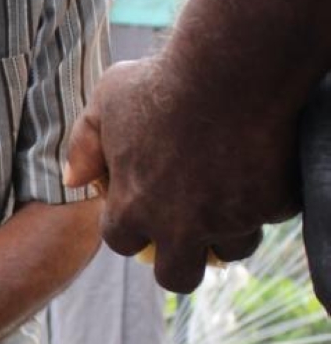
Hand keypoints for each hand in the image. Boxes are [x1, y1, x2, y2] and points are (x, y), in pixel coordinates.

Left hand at [64, 58, 297, 291]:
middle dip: (183, 259)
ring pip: (232, 250)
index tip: (147, 207)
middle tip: (192, 232)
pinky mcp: (271, 206)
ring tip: (232, 193)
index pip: (123, 243)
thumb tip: (72, 180)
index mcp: (132, 208)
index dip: (134, 227)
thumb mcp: (108, 99)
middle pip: (177, 278)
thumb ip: (84, 144)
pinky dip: (267, 198)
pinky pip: (270, 216)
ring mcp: (227, 220)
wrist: (232, 65)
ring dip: (231, 230)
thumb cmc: (163, 79)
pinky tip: (262, 165)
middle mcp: (177, 226)